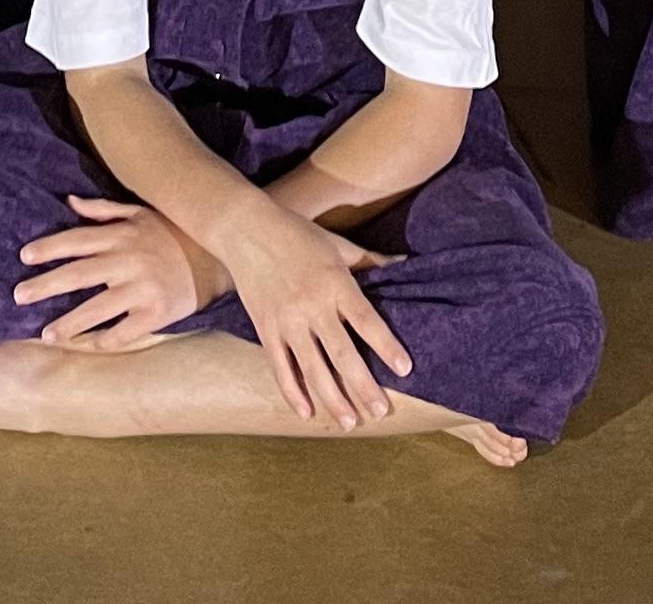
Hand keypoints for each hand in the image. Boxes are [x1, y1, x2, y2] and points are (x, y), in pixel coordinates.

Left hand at [12, 197, 223, 348]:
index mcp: (122, 235)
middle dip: (46, 286)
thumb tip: (68, 201)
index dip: (49, 248)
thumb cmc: (173, 232)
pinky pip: (126, 330)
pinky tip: (88, 346)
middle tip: (19, 296)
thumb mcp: (140, 213)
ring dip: (69, 323)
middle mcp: (129, 260)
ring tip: (46, 333)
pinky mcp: (158, 312)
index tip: (24, 258)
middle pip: (79, 274)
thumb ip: (103, 210)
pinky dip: (106, 340)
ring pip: (98, 308)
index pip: (77, 240)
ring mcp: (143, 288)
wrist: (218, 255)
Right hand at [216, 209, 409, 422]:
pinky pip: (280, 367)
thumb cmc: (298, 234)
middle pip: (342, 353)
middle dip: (363, 385)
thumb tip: (406, 265)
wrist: (246, 229)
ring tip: (350, 422)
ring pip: (313, 368)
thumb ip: (371, 261)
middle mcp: (312, 306)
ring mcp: (287, 321)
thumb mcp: (338, 244)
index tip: (405, 369)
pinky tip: (307, 412)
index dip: (386, 346)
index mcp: (335, 283)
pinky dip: (293, 392)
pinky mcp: (266, 329)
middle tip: (380, 411)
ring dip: (333, 398)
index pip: (366, 321)